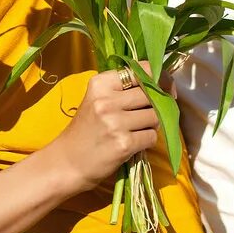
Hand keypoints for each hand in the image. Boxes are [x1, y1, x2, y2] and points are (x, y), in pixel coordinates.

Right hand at [46, 70, 158, 192]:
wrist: (68, 161)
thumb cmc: (86, 130)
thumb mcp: (97, 101)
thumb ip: (123, 90)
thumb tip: (164, 86)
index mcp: (100, 84)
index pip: (141, 70)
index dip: (159, 79)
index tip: (164, 88)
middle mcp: (106, 100)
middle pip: (151, 94)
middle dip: (156, 105)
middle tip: (147, 114)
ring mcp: (115, 122)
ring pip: (155, 116)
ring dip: (152, 125)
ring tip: (136, 130)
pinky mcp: (124, 143)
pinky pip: (152, 136)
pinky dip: (147, 140)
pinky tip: (133, 143)